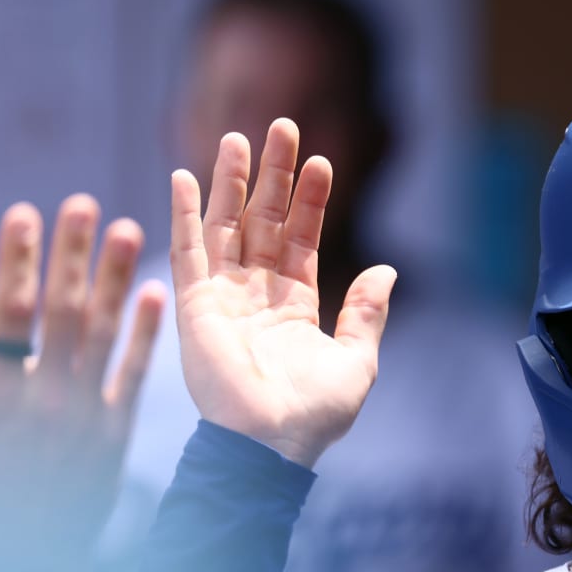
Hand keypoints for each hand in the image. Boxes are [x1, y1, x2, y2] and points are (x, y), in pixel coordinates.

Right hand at [0, 194, 162, 564]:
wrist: (22, 566)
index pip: (9, 313)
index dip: (18, 261)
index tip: (27, 212)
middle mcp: (42, 400)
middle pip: (59, 312)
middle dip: (71, 256)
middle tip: (85, 203)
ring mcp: (79, 416)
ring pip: (99, 337)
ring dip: (111, 282)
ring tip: (125, 228)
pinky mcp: (108, 436)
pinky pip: (129, 377)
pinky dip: (140, 335)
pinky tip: (155, 294)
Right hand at [172, 119, 394, 467]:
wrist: (272, 445)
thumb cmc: (314, 413)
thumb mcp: (357, 360)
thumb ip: (367, 313)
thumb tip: (387, 270)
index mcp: (294, 307)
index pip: (301, 239)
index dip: (311, 200)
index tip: (322, 161)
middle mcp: (256, 295)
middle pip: (265, 222)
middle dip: (273, 176)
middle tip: (283, 125)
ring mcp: (224, 298)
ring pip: (228, 227)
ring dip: (231, 182)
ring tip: (239, 137)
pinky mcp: (194, 306)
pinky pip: (188, 252)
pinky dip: (184, 215)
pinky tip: (184, 177)